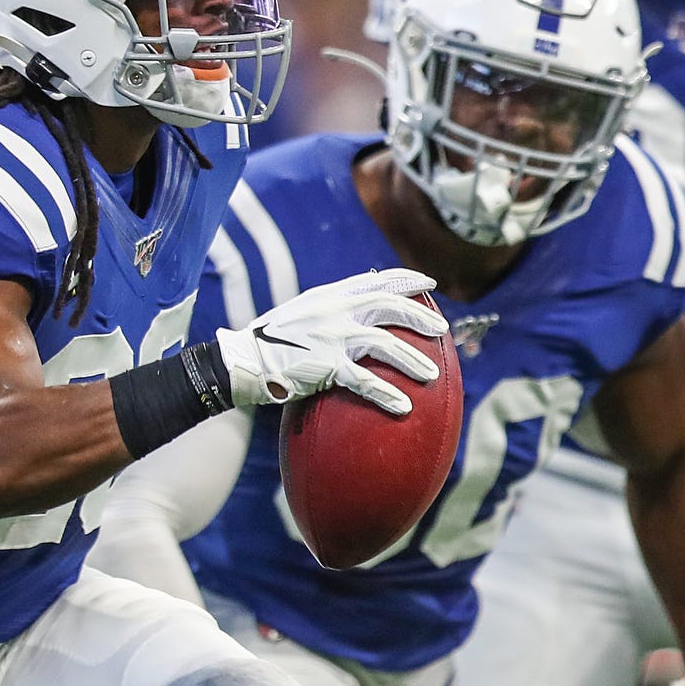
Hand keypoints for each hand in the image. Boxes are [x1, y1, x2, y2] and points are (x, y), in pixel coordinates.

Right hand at [215, 268, 444, 414]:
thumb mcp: (302, 312)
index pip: (377, 279)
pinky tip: (404, 407)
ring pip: (384, 343)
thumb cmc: (272, 340)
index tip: (430, 283)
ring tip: (431, 375)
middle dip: (420, 316)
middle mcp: (334, 309)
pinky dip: (387, 394)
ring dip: (412, 359)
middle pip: (389, 306)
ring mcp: (331, 336)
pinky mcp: (325, 365)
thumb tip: (358, 309)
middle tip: (442, 329)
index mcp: (330, 294)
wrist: (242, 360)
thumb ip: (330, 308)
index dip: (406, 279)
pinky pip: (365, 380)